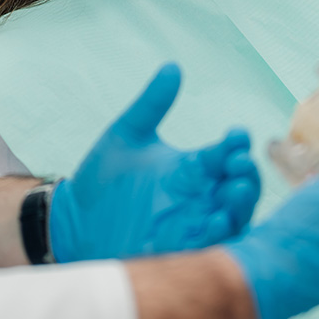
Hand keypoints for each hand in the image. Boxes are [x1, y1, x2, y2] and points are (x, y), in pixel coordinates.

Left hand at [50, 63, 260, 261]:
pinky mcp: (179, 252)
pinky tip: (215, 221)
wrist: (70, 223)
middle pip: (239, 186)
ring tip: (236, 190)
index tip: (236, 134)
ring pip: (233, 218)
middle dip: (247, 175)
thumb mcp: (127, 135)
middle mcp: (199, 198)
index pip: (225, 153)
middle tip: (241, 163)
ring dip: (241, 204)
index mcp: (192, 169)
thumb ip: (151, 103)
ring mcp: (192, 226)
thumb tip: (172, 66)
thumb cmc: (101, 181)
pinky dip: (218, 236)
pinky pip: (210, 248)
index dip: (235, 144)